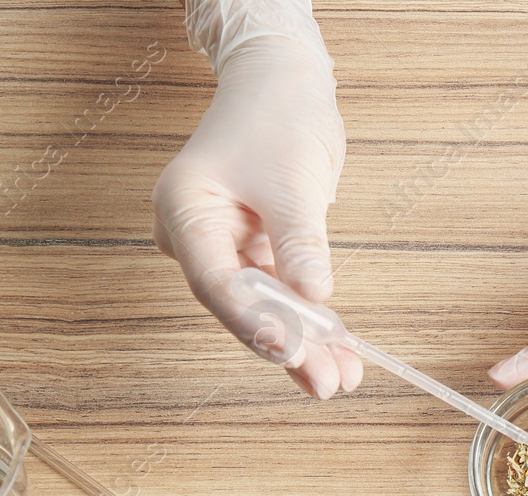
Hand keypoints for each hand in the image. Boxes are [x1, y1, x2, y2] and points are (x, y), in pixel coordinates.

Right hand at [152, 33, 360, 398]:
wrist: (284, 82)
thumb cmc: (277, 114)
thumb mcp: (292, 180)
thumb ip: (300, 241)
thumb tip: (314, 295)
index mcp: (186, 209)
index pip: (215, 280)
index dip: (253, 321)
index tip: (289, 349)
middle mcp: (197, 234)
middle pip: (238, 304)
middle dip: (286, 344)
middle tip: (327, 380)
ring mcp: (225, 245)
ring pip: (263, 307)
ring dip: (305, 343)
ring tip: (342, 377)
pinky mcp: (254, 251)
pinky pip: (281, 295)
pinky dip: (310, 321)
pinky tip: (338, 353)